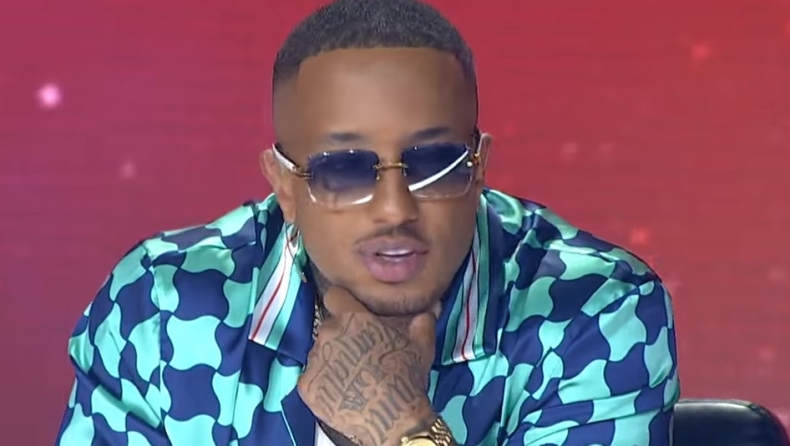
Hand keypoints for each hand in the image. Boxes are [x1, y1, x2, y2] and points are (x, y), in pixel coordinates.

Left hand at [298, 286, 437, 445]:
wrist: (393, 419)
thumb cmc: (406, 376)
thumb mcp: (422, 344)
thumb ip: (422, 319)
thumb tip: (430, 306)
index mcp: (352, 318)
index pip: (335, 296)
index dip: (344, 303)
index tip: (352, 314)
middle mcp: (328, 334)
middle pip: (330, 328)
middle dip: (343, 337)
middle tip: (362, 353)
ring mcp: (315, 361)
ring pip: (321, 353)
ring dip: (334, 360)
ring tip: (354, 376)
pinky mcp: (307, 386)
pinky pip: (313, 378)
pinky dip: (325, 383)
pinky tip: (343, 392)